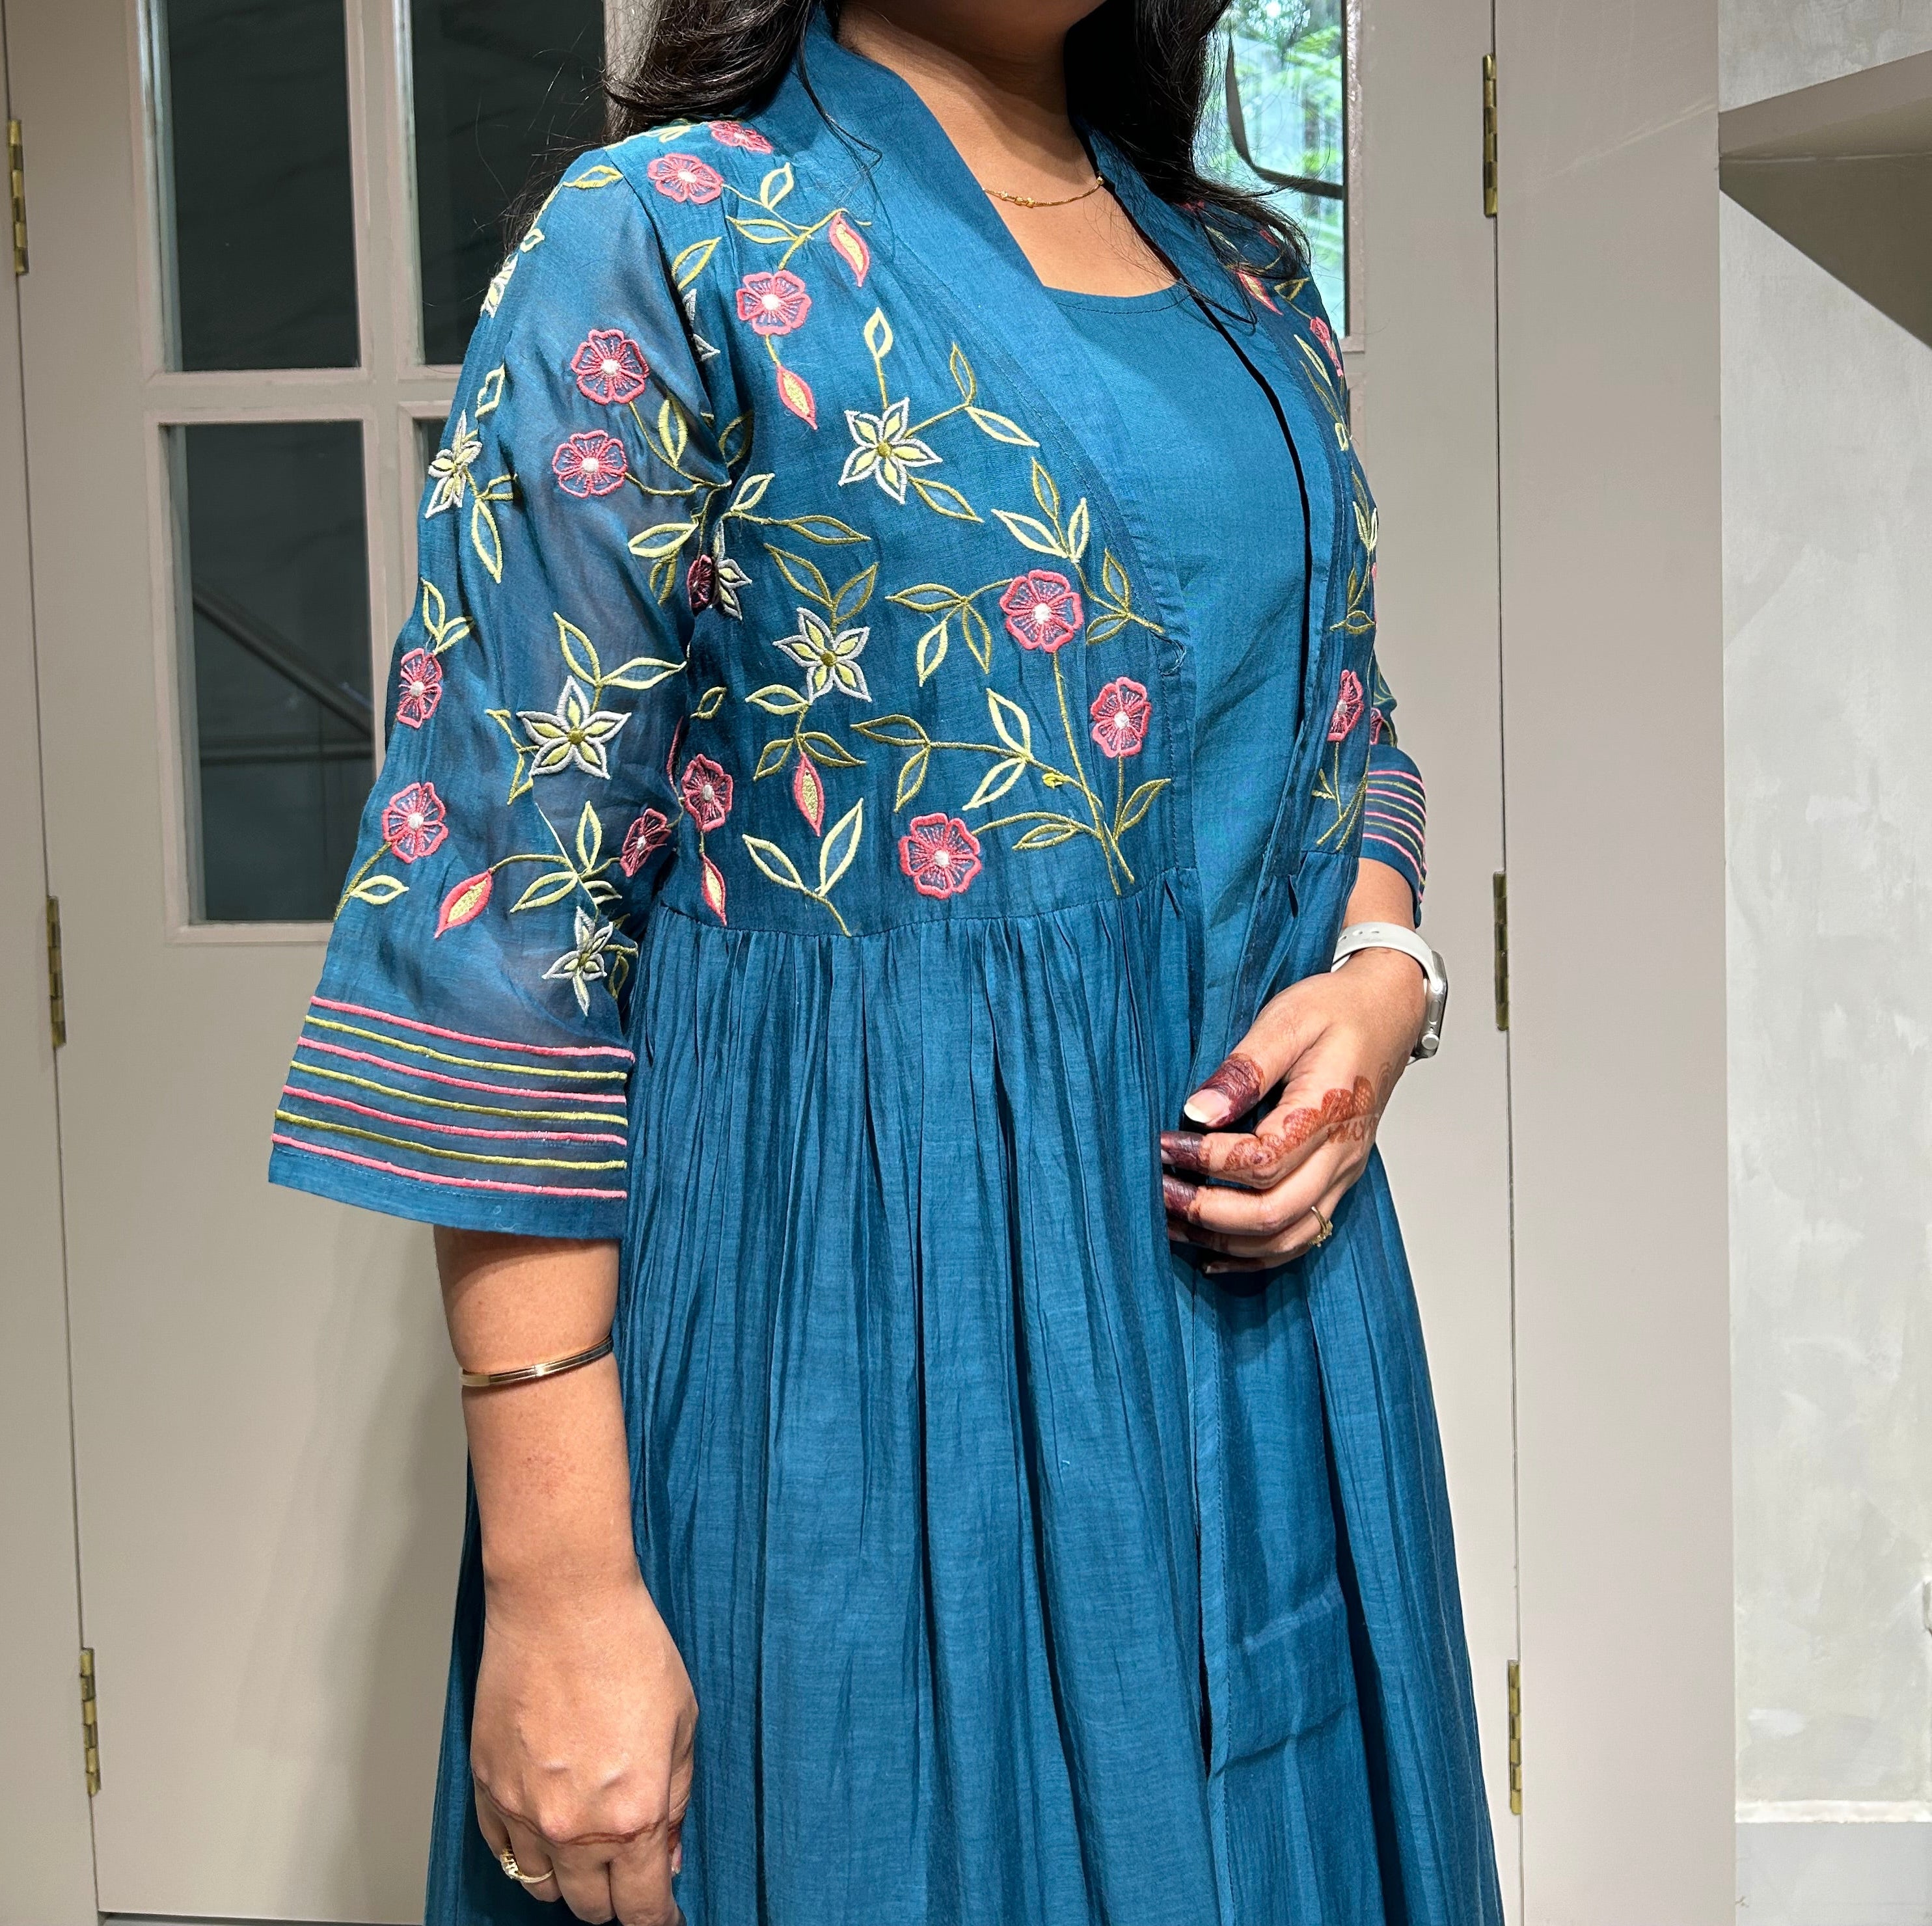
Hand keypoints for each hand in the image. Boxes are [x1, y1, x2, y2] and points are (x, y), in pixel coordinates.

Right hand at [471, 1571, 696, 1924]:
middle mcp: (575, 1827)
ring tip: (588, 1851)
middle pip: (591, 1906)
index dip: (659, 1918)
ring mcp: (523, 1811)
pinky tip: (546, 1827)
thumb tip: (670, 1850)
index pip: (643, 1905)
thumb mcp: (682, 1723)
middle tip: (631, 1876)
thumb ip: (678, 1797)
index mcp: (633, 1814)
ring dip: (569, 1881)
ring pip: (542, 1887)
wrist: (561, 1601)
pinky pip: (503, 1850)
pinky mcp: (487, 1787)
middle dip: (616, 1899)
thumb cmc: (626, 1646)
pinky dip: (526, 1851)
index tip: (666, 1918)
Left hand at [1160, 949, 1425, 1272]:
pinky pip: (1302, 1238)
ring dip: (1225, 1240)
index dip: (1206, 1161)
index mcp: (1327, 1110)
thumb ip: (1244, 1068)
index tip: (1163, 1145)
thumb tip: (1199, 1111)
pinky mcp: (1336, 1182)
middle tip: (1157, 1191)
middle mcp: (1341, 1154)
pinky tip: (1213, 1252)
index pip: (1263, 1160)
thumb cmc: (1338, 1011)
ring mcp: (1342, 1174)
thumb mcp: (1287, 1019)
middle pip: (1274, 1212)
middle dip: (1207, 1211)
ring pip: (1287, 1237)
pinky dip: (1256, 1255)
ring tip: (1172, 1223)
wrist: (1387, 1013)